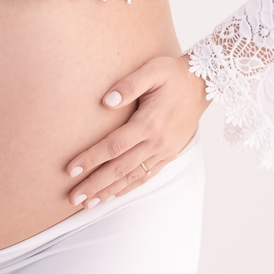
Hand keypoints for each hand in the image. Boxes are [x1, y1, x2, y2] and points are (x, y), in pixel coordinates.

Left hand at [64, 54, 208, 207]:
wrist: (202, 85)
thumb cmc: (172, 74)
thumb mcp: (152, 71)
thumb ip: (129, 85)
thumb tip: (106, 101)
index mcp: (149, 123)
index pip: (114, 146)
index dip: (91, 158)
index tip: (71, 169)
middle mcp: (157, 143)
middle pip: (120, 169)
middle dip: (94, 184)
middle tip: (73, 197)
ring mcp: (164, 152)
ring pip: (132, 177)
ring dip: (108, 192)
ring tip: (87, 203)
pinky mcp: (169, 155)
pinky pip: (146, 177)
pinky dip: (128, 188)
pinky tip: (113, 195)